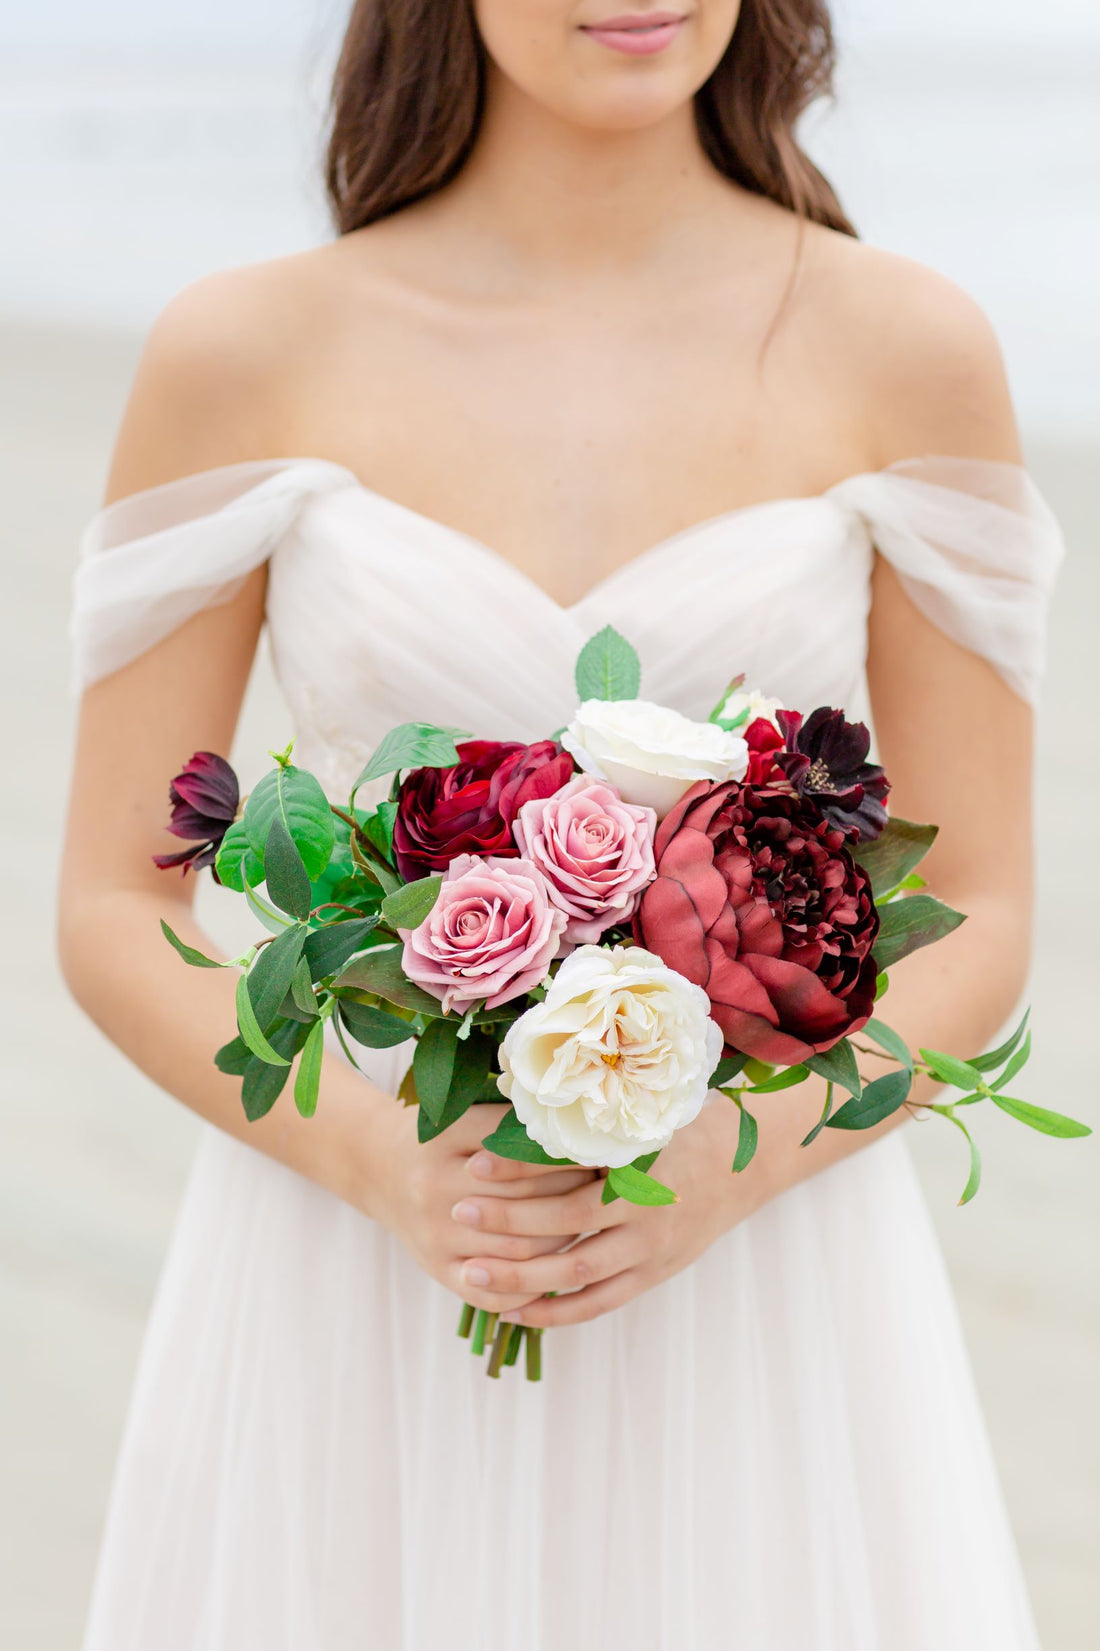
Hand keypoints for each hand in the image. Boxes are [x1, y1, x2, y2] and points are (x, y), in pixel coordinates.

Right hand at [362, 1099, 597, 1311]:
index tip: (601, 1155)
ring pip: (517, 1249)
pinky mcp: (436, 1268)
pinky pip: (492, 1292)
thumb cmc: (442, 1136)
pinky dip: (529, 1289)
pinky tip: (554, 1272)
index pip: (524, 1151)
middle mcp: (435, 1184)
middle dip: (572, 1196)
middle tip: (606, 1193)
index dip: (568, 1156)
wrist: (379, 1167)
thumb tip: (586, 1133)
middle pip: (523, 1199)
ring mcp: (434, 1233)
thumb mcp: (469, 1113)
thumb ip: (516, 1122)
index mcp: (448, 1136)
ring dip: (560, 1242)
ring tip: (589, 1228)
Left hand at [452, 1096, 764, 1326]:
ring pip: (577, 1270)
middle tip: (459, 1209)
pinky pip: (597, 1303)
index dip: (520, 1164)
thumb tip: (515, 1112)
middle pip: (567, 1219)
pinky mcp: (652, 1275)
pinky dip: (553, 1310)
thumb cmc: (677, 1133)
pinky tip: (511, 1309)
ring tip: (471, 1271)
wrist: (739, 1170)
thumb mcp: (640, 1120)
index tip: (474, 1161)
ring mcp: (650, 1246)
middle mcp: (645, 1205)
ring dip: (521, 1273)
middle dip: (509, 1218)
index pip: (569, 1163)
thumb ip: (589, 1125)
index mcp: (639, 1158)